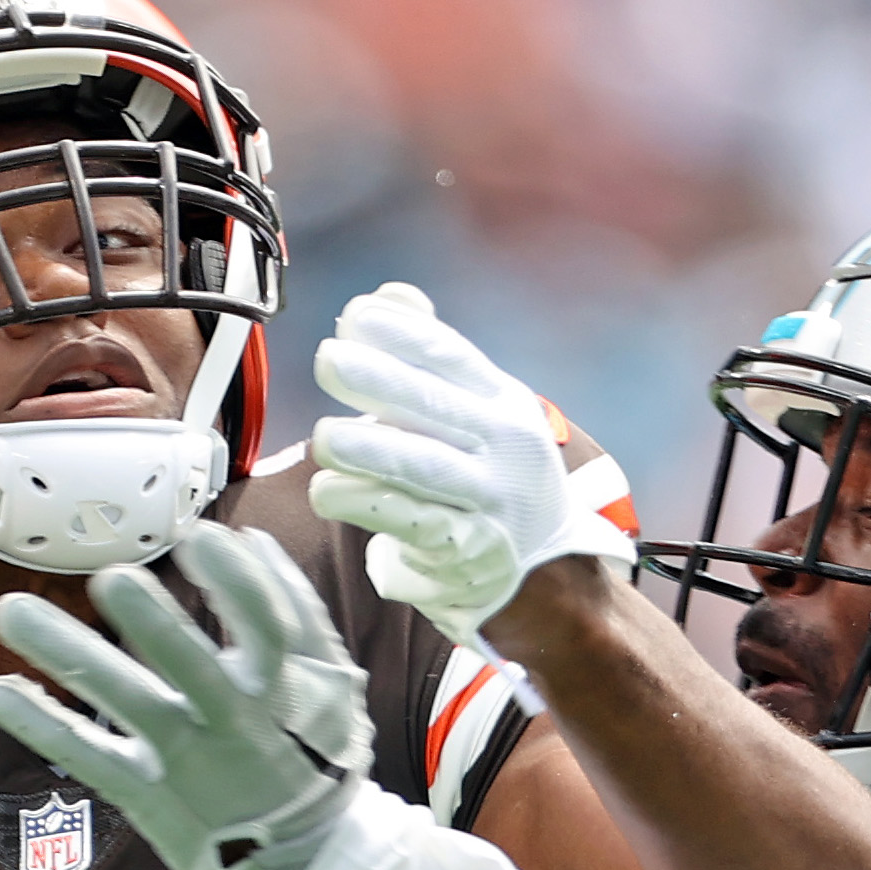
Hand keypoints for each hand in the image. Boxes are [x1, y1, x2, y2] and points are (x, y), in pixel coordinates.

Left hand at [0, 524, 372, 869]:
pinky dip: (40, 724)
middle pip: (192, 668)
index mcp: (282, 688)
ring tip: (10, 611)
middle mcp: (231, 721)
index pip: (266, 629)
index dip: (237, 583)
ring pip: (125, 704)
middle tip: (110, 579)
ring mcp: (183, 760)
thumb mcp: (332, 684)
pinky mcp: (144, 792)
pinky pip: (87, 757)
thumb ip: (298, 610)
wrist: (303, 863)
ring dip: (68, 656)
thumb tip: (251, 538)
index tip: (201, 535)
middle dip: (155, 627)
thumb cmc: (314, 755)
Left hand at [307, 283, 629, 648]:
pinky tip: (328, 491)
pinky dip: (369, 506)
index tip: (356, 316)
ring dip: (372, 451)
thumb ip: (431, 359)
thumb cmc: (493, 479)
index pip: (451, 357)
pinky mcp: (469, 550)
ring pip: (426, 469)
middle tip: (329, 360)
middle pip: (437, 407)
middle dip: (382, 380)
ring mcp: (491, 500)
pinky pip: (413, 523)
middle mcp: (504, 447)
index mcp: (504, 402)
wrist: (546, 575)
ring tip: (324, 437)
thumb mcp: (479, 414)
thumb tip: (389, 294)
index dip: (404, 334)